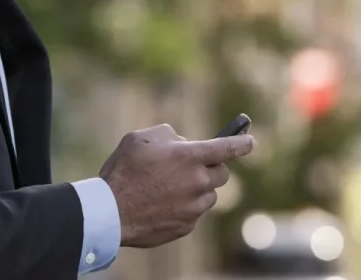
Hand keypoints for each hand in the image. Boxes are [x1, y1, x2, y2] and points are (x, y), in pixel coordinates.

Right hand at [99, 123, 255, 248]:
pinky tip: (162, 204)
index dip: (243, 143)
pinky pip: (194, 213)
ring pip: (209, 195)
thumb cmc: (124, 170)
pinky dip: (185, 207)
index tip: (251, 142)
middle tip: (191, 167)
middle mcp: (197, 182)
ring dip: (199, 189)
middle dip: (212, 168)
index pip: (228, 148)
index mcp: (190, 157)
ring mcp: (193, 207)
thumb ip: (168, 134)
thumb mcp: (142, 138)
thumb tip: (181, 143)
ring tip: (171, 187)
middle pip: (222, 174)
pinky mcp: (186, 226)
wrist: (110, 211)